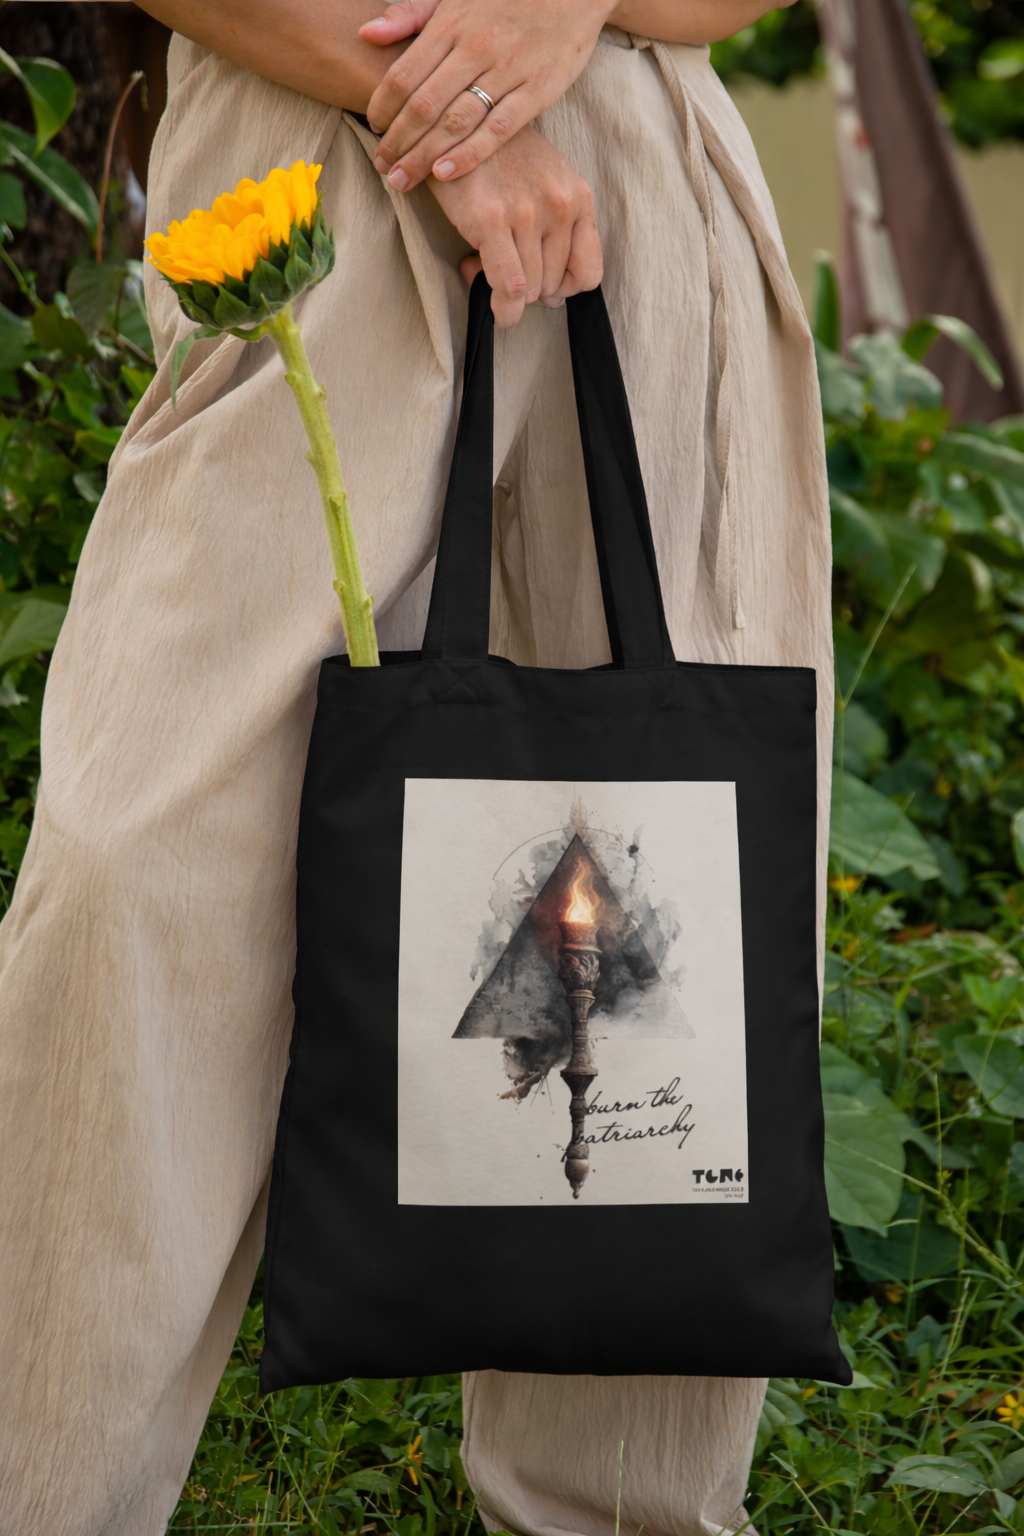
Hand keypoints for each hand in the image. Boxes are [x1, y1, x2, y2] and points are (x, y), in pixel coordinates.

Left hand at [360, 0, 614, 192]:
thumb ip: (410, 14)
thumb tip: (366, 34)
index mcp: (451, 24)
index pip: (404, 74)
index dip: (382, 107)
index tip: (372, 129)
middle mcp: (476, 48)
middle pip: (424, 105)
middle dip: (397, 141)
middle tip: (381, 166)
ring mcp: (507, 70)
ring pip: (455, 122)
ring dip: (423, 156)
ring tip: (402, 179)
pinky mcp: (537, 91)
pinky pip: (497, 130)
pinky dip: (469, 154)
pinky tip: (444, 174)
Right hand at [426, 126, 601, 327]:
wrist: (458, 122)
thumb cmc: (500, 159)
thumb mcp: (546, 184)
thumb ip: (557, 233)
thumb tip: (552, 298)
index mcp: (578, 197)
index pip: (588, 273)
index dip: (565, 290)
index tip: (543, 285)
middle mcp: (559, 205)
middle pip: (554, 286)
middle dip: (528, 290)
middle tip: (502, 270)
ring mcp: (528, 212)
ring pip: (530, 291)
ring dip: (507, 295)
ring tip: (483, 267)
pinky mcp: (492, 219)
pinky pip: (509, 287)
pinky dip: (503, 310)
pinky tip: (493, 308)